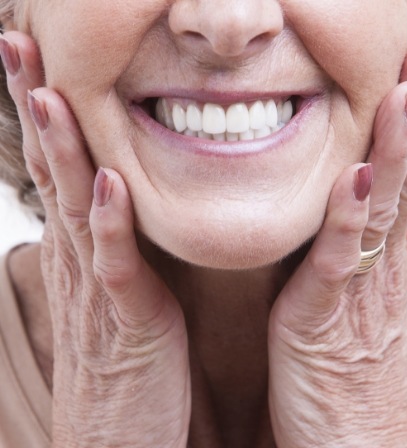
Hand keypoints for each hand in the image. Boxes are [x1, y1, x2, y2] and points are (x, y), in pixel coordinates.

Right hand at [0, 31, 190, 447]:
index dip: (47, 116)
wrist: (117, 435)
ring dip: (63, 151)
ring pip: (76, 208)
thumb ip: (115, 246)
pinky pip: (116, 266)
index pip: (60, 170)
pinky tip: (107, 183)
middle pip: (55, 173)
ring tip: (50, 92)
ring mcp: (98, 291)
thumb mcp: (117, 291)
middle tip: (21, 45)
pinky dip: (110, 224)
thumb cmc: (125, 361)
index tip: (38, 61)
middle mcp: (81, 261)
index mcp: (84, 252)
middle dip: (38, 109)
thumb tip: (115, 202)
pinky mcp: (127, 322)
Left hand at [268, 29, 406, 447]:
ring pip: (385, 208)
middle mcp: (387, 267)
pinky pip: (339, 261)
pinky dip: (349, 218)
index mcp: (393, 261)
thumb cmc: (355, 378)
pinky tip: (356, 178)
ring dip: (398, 149)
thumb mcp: (374, 309)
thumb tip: (383, 204)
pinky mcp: (327, 319)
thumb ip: (375, 256)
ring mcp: (363, 292)